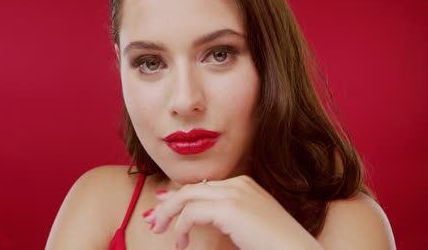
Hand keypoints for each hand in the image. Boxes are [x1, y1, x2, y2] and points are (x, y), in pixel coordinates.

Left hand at [142, 175, 322, 249]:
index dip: (180, 196)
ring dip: (168, 213)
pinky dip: (180, 227)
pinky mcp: (230, 208)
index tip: (164, 206)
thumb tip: (200, 216)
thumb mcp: (248, 224)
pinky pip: (192, 213)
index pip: (203, 186)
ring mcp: (235, 193)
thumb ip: (226, 215)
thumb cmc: (274, 244)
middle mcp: (238, 184)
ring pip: (187, 197)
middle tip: (153, 220)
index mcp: (244, 184)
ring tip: (158, 229)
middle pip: (192, 189)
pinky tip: (181, 243)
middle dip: (168, 204)